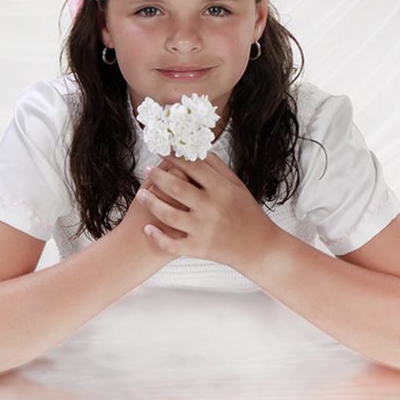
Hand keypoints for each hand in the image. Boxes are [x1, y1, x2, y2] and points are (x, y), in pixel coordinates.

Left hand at [135, 152, 278, 272]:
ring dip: (151, 203)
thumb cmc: (248, 214)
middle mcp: (212, 208)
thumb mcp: (237, 187)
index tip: (162, 150)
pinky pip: (172, 243)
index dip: (175, 157)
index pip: (193, 167)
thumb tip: (198, 151)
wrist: (259, 247)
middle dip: (157, 176)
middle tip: (147, 169)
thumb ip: (218, 168)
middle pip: (176, 187)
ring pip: (169, 214)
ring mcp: (204, 229)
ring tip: (140, 195)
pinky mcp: (199, 249)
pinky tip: (147, 228)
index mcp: (222, 189)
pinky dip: (157, 237)